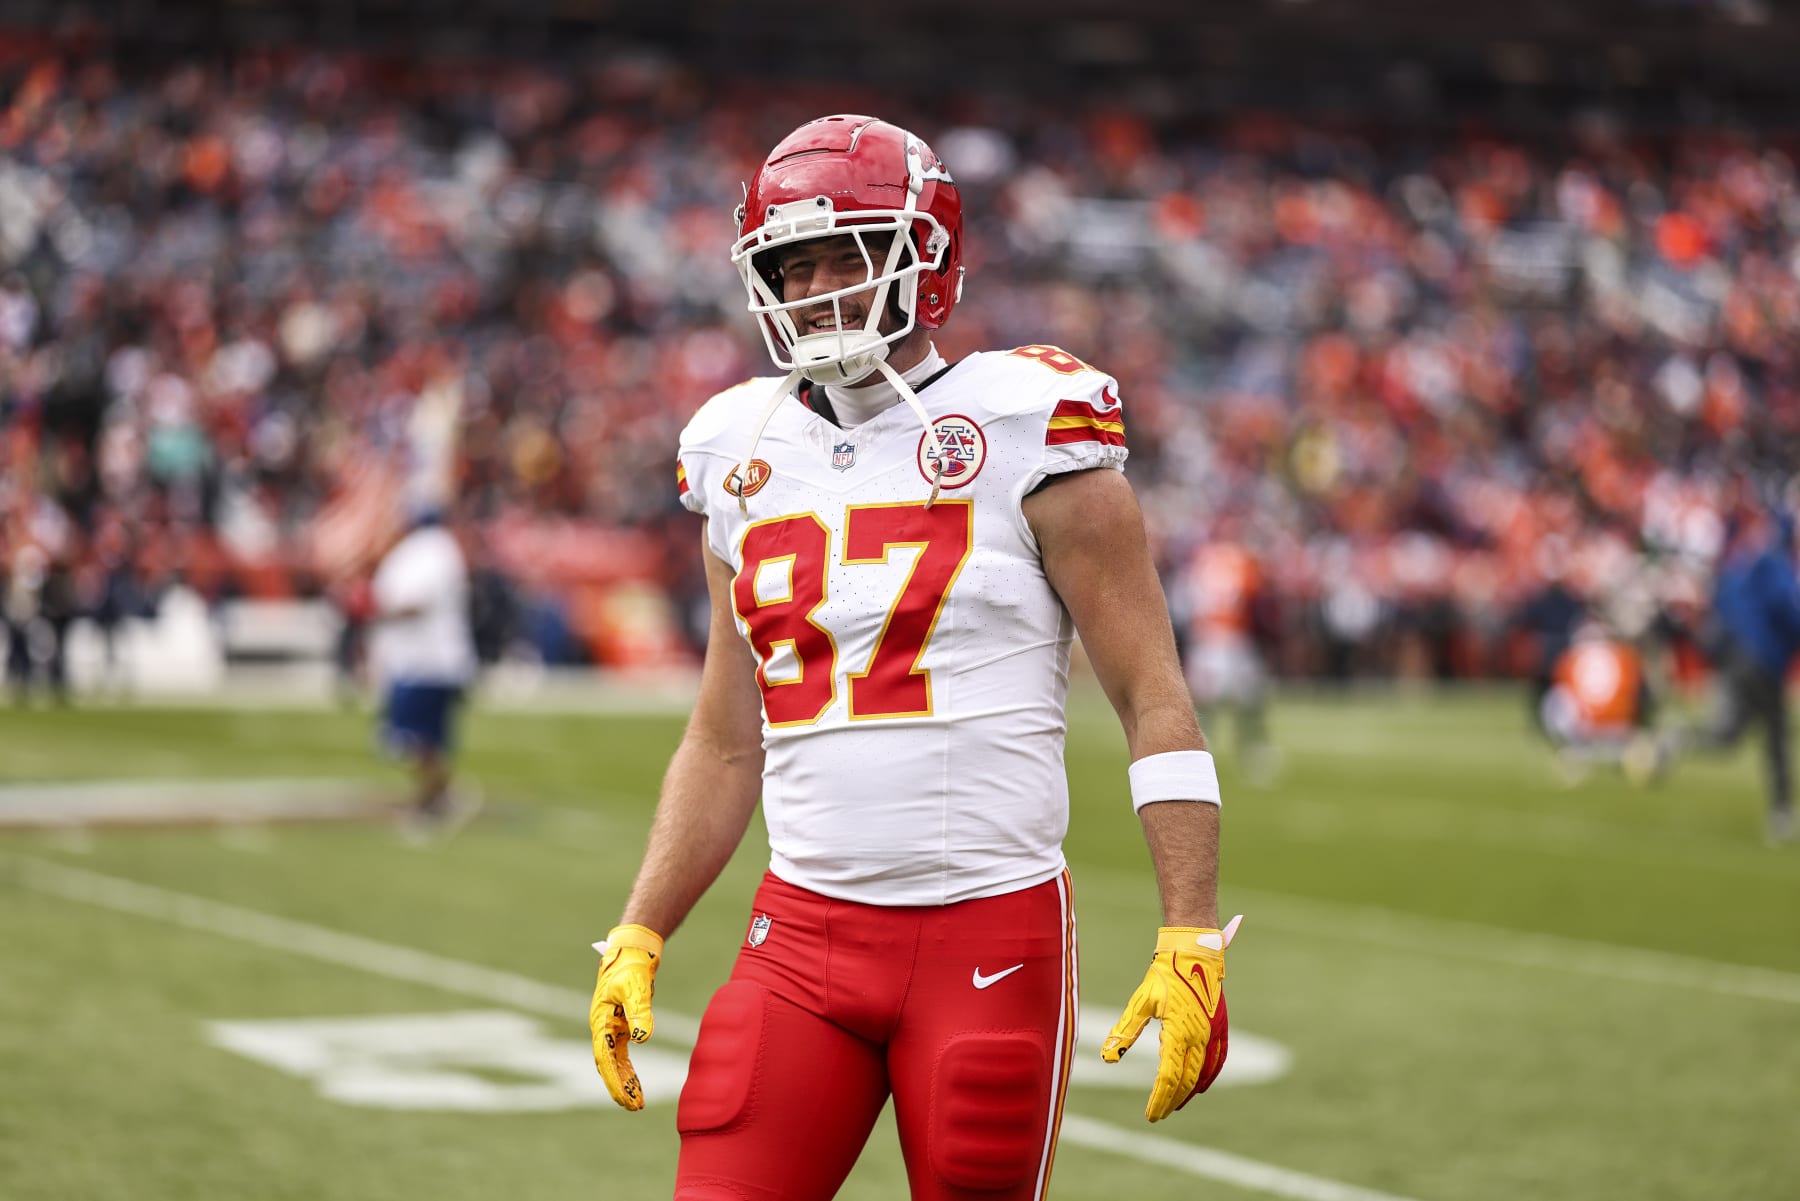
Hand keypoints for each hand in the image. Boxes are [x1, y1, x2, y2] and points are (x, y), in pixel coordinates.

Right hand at [589, 924, 663, 1109]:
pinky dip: (627, 1070)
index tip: (626, 1098)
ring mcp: (610, 1028)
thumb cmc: (630, 966)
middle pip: (608, 1065)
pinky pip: (622, 1054)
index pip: (605, 1058)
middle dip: (619, 1087)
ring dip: (624, 1082)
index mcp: (600, 1021)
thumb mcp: (636, 988)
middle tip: (634, 1107)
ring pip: (614, 1062)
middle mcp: (602, 1028)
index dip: (615, 1079)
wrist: (632, 950)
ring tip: (637, 1104)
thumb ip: (640, 1012)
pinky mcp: (621, 1026)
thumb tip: (643, 1038)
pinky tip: (636, 1084)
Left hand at [1101, 914, 1241, 1121]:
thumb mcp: (1141, 1002)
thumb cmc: (1165, 974)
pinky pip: (1219, 1059)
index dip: (1160, 1099)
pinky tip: (1201, 1085)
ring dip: (1190, 1093)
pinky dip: (1210, 1076)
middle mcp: (1200, 1037)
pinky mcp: (1220, 1025)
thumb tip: (1108, 1057)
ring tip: (1176, 1105)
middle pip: (1187, 1081)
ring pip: (1204, 1074)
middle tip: (1159, 1114)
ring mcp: (1213, 1032)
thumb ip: (1125, 1032)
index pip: (1169, 1078)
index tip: (1150, 1115)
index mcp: (1179, 1032)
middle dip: (1172, 1101)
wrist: (1194, 952)